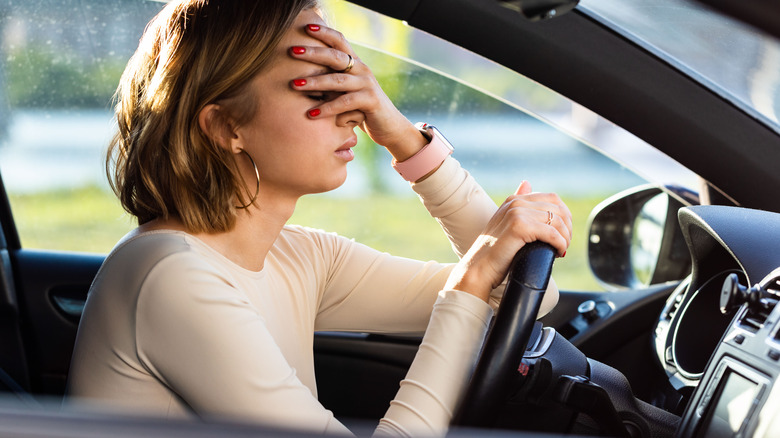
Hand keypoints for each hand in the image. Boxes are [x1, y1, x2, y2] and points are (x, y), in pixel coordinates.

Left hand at [289, 24, 424, 159]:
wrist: (388, 126)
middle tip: (292, 51)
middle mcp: (362, 70)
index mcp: (355, 63)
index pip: (340, 41)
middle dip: (313, 53)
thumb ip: (328, 83)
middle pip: (335, 56)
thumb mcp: (343, 92)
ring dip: (314, 82)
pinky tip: (312, 114)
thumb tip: (298, 80)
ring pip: (337, 80)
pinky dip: (327, 108)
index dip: (324, 32)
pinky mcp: (371, 100)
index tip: (306, 27)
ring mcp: (367, 84)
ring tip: (295, 84)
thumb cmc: (360, 109)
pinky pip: (345, 102)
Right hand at [445, 181, 572, 301]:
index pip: (552, 198)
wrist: (479, 269)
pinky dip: (560, 244)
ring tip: (561, 250)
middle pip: (558, 208)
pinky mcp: (519, 227)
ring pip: (557, 222)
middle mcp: (516, 203)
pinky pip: (552, 233)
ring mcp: (517, 213)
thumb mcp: (507, 223)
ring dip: (565, 237)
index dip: (564, 216)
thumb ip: (518, 206)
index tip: (563, 233)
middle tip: (564, 244)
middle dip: (567, 228)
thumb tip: (527, 183)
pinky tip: (558, 253)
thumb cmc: (495, 253)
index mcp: (514, 200)